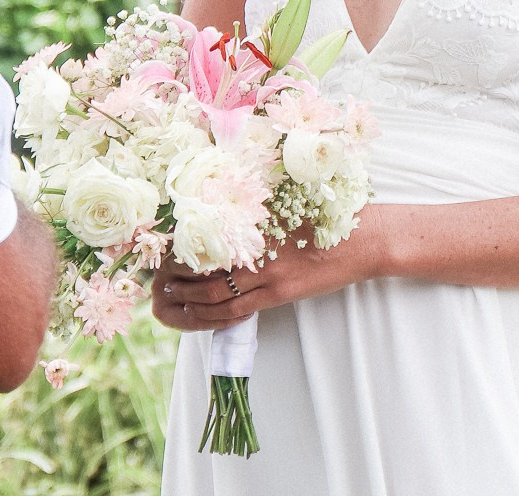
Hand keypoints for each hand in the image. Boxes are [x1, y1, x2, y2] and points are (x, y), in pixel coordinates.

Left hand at [150, 219, 380, 331]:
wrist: (364, 239)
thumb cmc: (328, 216)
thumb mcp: (288, 203)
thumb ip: (256, 208)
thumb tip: (224, 209)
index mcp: (255, 220)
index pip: (204, 233)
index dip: (178, 244)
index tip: (160, 248)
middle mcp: (256, 246)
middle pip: (201, 265)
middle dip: (174, 275)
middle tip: (155, 280)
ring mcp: (267, 272)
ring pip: (213, 292)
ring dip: (186, 298)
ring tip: (168, 298)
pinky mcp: (279, 294)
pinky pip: (237, 310)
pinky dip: (212, 315)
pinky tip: (197, 314)